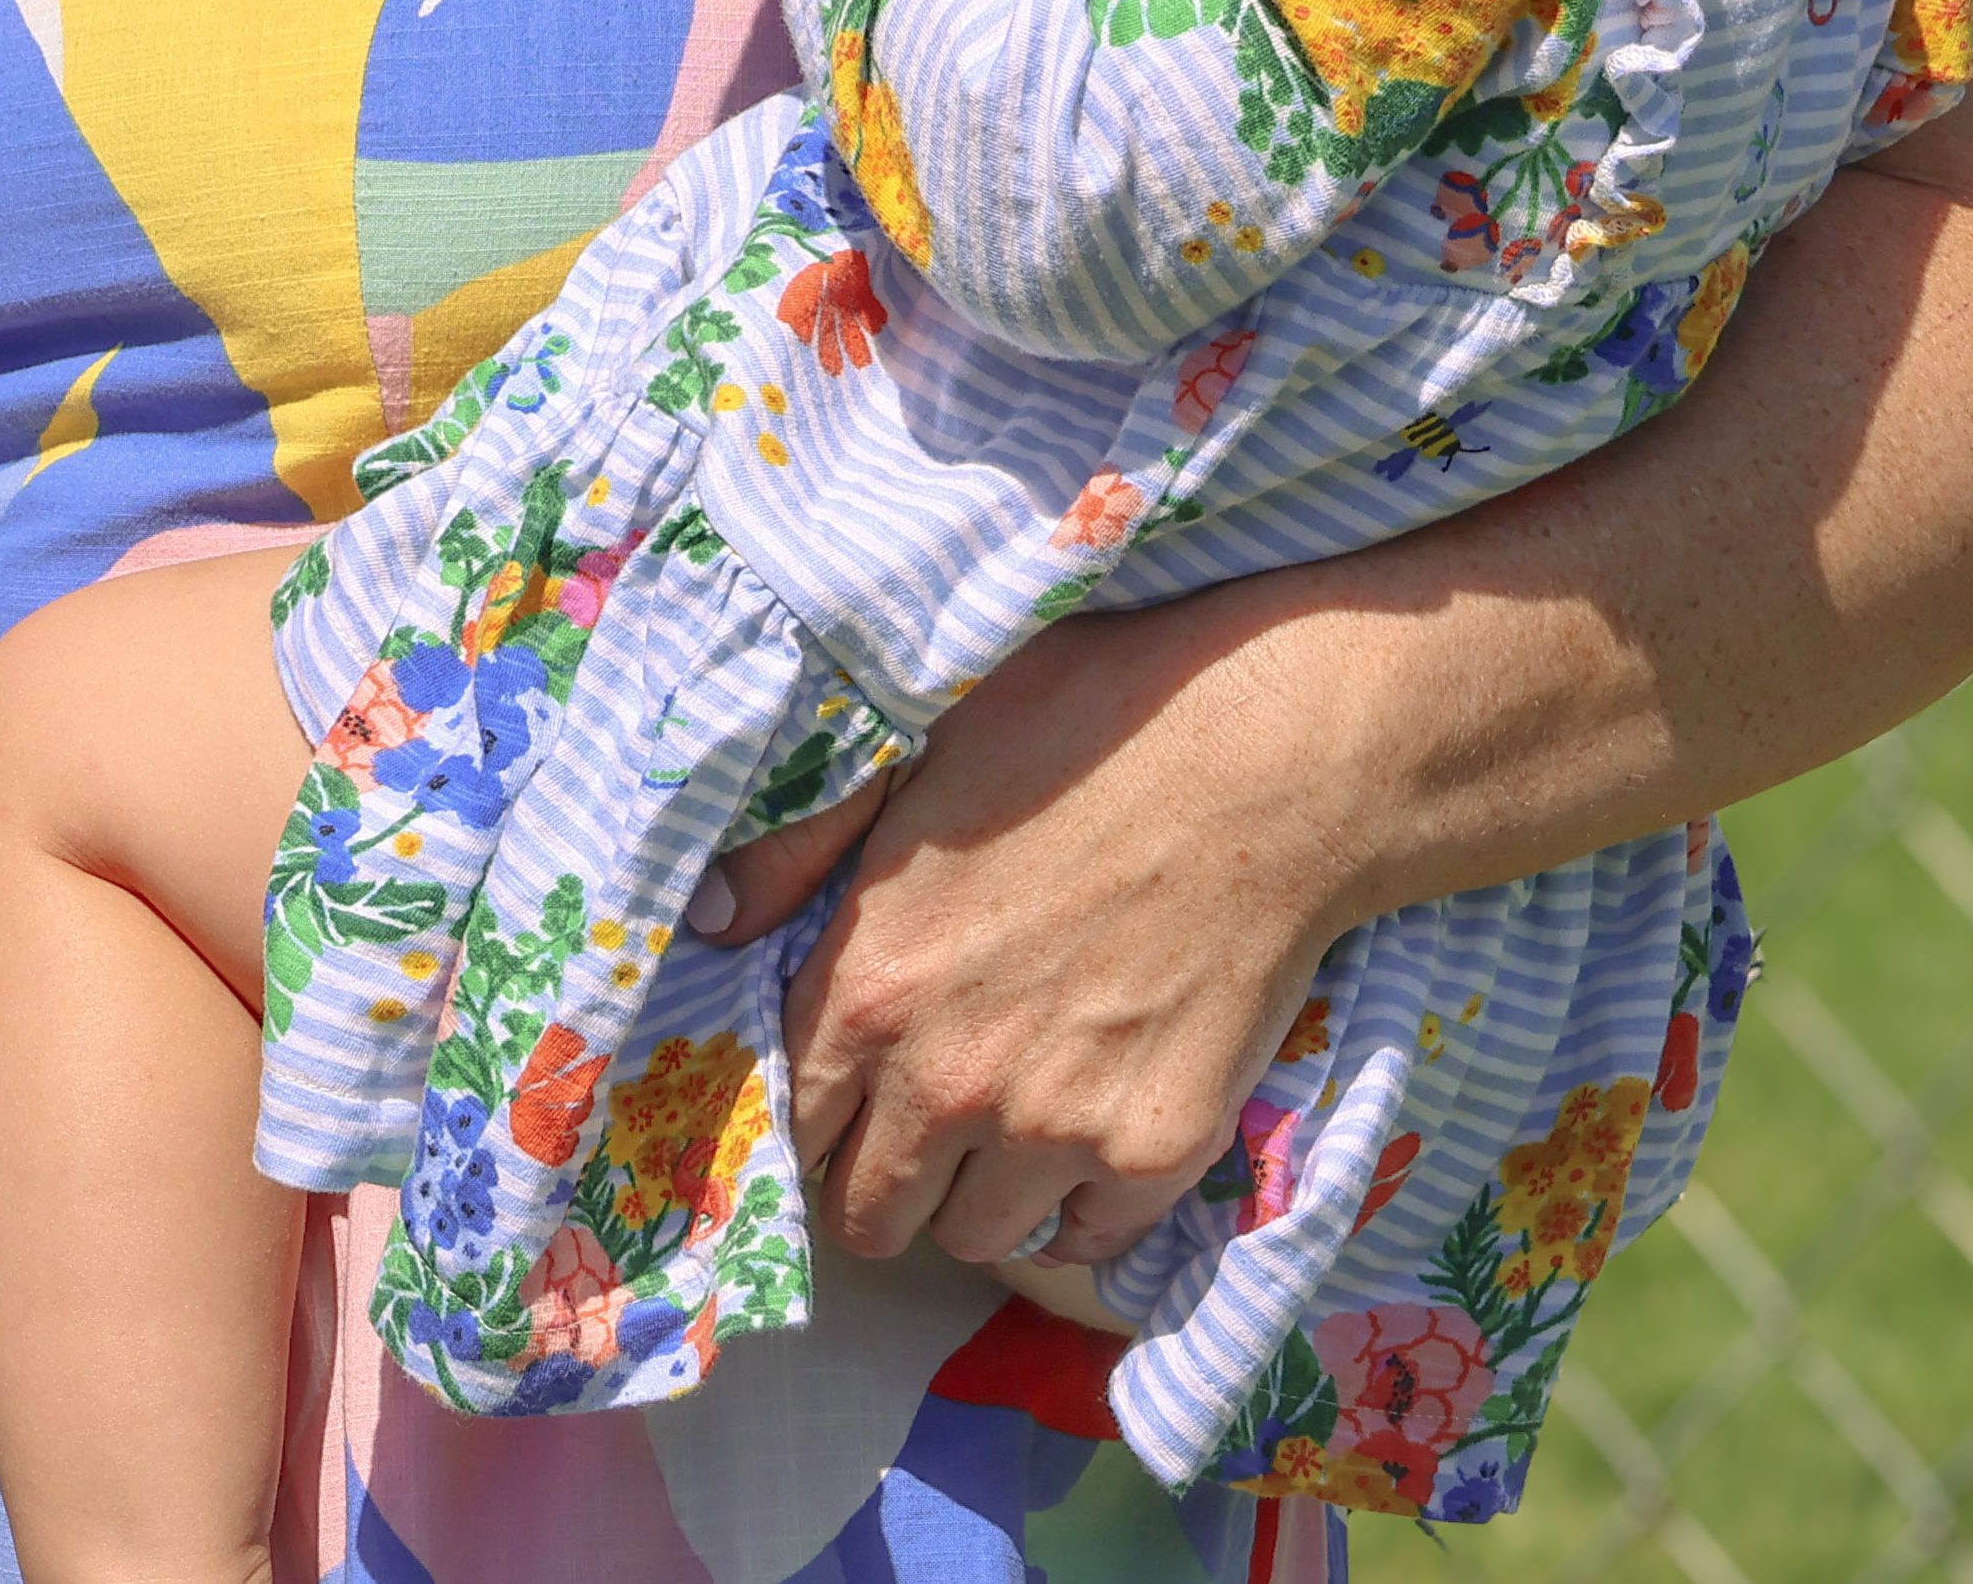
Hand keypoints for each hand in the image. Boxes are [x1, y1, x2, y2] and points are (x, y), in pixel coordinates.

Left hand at [732, 600, 1357, 1269]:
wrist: (1265, 763)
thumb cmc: (1082, 733)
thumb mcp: (910, 758)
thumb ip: (799, 852)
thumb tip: (707, 918)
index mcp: (869, 984)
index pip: (793, 1124)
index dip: (816, 1120)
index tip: (846, 1106)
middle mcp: (947, 1077)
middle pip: (872, 1213)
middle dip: (885, 1180)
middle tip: (929, 1131)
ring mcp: (1055, 1126)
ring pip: (975, 1238)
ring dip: (985, 1195)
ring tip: (1019, 1123)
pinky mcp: (1156, 1152)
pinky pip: (1088, 1238)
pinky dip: (1085, 1205)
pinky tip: (1098, 1132)